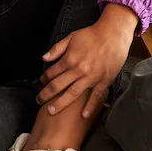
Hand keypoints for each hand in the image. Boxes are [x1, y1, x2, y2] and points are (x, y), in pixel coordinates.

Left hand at [38, 4, 136, 118]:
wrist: (112, 34)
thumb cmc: (91, 35)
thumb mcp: (71, 37)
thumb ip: (56, 49)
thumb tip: (44, 58)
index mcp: (69, 59)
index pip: (52, 72)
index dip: (44, 78)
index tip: (41, 83)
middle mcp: (78, 70)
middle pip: (58, 85)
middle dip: (46, 94)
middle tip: (38, 101)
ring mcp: (91, 77)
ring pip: (73, 94)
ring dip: (60, 103)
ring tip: (51, 111)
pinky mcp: (103, 81)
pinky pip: (95, 97)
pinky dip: (89, 107)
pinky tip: (83, 115)